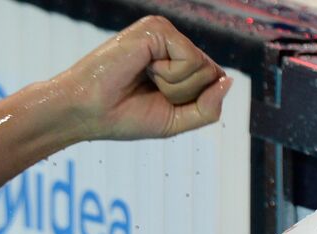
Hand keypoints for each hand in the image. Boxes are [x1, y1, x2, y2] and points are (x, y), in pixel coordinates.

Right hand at [51, 16, 231, 141]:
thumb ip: (209, 107)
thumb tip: (229, 80)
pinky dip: (171, 76)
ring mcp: (164, 32)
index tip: (159, 102)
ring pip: (205, 68)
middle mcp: (173, 42)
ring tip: (145, 80)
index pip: (214, 81)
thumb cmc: (124, 117)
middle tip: (150, 92)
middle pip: (213, 75)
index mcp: (176, 60)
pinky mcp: (157, 29)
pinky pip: (192, 60)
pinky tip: (144, 70)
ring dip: (177, 88)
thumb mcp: (177, 121)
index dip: (194, 102)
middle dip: (185, 96)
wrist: (87, 112)